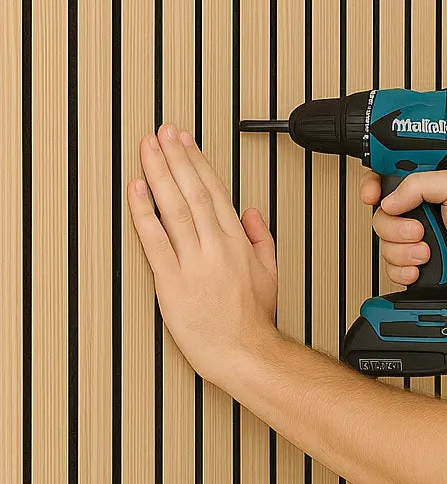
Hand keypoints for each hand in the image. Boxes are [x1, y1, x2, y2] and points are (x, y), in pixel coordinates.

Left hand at [126, 123, 279, 385]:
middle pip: (192, 191)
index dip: (197, 162)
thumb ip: (261, 238)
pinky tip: (137, 191)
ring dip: (160, 174)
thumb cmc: (254, 320)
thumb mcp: (270, 272)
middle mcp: (215, 246)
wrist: (245, 353)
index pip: (214, 191)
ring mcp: (193, 262)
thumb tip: (252, 213)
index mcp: (237, 241)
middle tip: (161, 132)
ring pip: (174, 208)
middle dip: (176, 157)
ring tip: (147, 149)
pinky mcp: (171, 283)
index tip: (184, 141)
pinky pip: (156, 241)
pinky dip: (145, 214)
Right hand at [359, 170, 446, 300]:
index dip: (372, 186)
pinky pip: (390, 266)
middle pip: (380, 215)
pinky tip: (421, 266)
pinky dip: (404, 268)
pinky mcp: (411, 260)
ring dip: (404, 250)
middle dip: (396, 228)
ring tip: (427, 251)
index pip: (385, 178)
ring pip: (383, 243)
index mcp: (423, 186)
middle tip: (419, 231)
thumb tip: (391, 199)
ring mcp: (411, 237)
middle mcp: (414, 210)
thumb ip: (421, 183)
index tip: (372, 195)